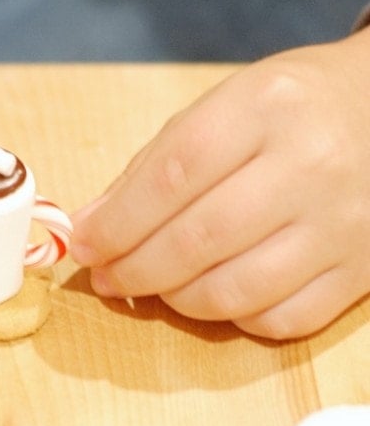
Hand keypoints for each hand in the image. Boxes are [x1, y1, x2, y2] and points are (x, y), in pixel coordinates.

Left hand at [72, 35, 369, 338]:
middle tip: (105, 277)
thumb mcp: (220, 108)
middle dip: (135, 269)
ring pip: (237, 290)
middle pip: (200, 239)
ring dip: (175, 299)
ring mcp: (341, 222)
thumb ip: (154, 165)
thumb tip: (93, 226)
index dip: (118, 221)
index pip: (173, 175)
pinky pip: (283, 319)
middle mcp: (309, 164)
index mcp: (264, 107)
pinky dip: (233, 316)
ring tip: (152, 286)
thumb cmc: (288, 106)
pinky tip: (211, 293)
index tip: (84, 244)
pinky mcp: (362, 269)